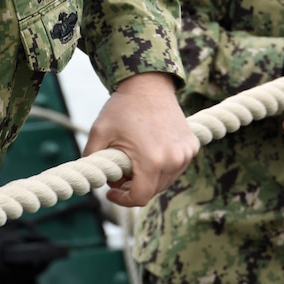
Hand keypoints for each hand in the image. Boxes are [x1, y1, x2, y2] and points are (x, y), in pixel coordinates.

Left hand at [82, 72, 197, 206]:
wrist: (149, 84)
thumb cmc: (122, 107)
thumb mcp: (98, 133)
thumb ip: (91, 159)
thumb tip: (93, 179)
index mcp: (151, 160)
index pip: (140, 197)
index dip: (123, 200)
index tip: (111, 192)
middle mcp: (174, 159)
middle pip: (153, 191)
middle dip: (134, 187)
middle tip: (120, 172)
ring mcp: (186, 153)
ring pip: (165, 181)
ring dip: (149, 177)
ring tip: (134, 160)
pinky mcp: (192, 146)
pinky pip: (176, 167)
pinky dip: (163, 166)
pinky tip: (150, 150)